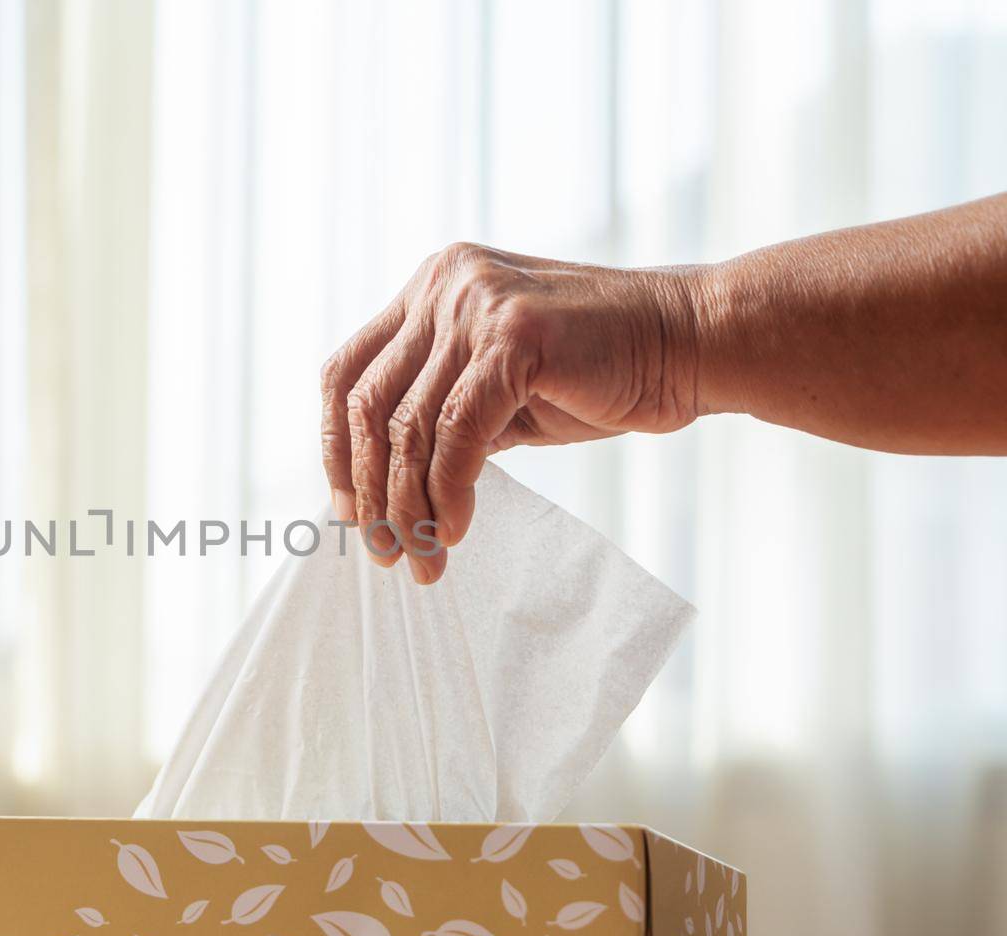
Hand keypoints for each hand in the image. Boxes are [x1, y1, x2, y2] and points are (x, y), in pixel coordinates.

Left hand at [319, 242, 703, 583]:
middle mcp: (444, 285)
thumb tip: (376, 482)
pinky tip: (455, 530)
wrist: (690, 343)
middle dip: (371, 491)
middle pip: (368, 405)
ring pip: (409, 427)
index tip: (349, 511)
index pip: (347, 372)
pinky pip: (456, 432)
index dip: (336, 448)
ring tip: (425, 558)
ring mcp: (476, 304)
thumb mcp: (497, 388)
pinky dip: (448, 491)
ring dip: (410, 507)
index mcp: (431, 288)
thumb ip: (440, 412)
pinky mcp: (513, 338)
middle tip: (388, 552)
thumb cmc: (597, 373)